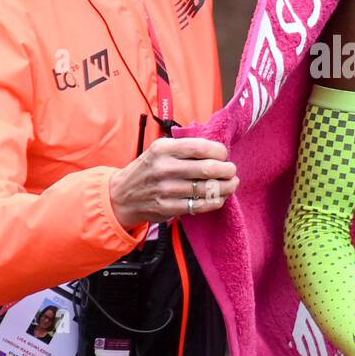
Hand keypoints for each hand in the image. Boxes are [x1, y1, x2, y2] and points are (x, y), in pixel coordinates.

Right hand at [108, 136, 237, 228]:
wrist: (122, 196)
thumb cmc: (147, 169)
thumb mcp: (159, 150)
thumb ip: (184, 147)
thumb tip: (216, 149)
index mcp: (163, 149)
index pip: (200, 147)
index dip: (219, 151)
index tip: (224, 155)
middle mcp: (164, 168)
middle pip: (208, 169)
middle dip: (227, 170)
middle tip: (232, 171)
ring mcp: (166, 189)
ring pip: (207, 189)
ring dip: (226, 187)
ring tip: (231, 184)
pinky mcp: (168, 207)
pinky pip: (200, 205)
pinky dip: (215, 201)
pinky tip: (219, 197)